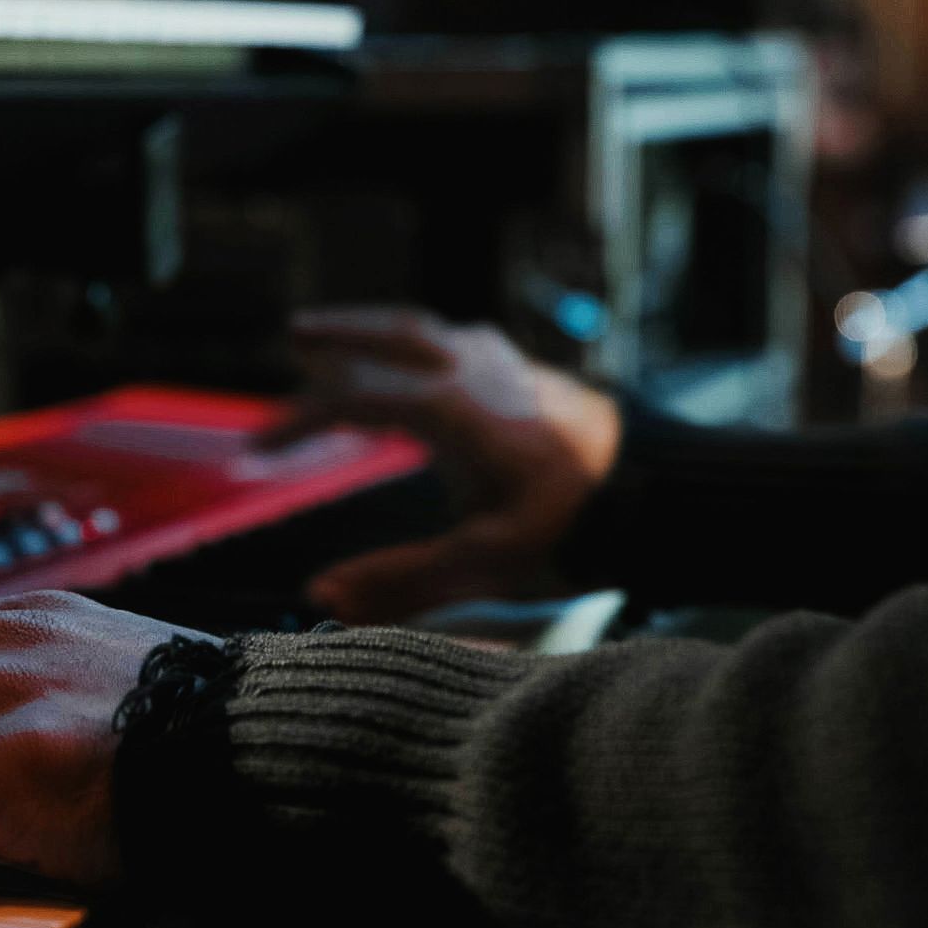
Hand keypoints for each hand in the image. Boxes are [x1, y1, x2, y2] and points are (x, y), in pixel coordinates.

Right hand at [270, 307, 621, 622]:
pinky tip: (427, 358)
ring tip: (349, 334)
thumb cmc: (578, 527)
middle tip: (296, 331)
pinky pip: (459, 342)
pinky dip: (423, 344)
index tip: (258, 449)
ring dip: (380, 329)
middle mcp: (473, 374)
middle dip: (337, 334)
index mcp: (451, 410)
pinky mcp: (531, 375)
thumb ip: (402, 579)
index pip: (352, 401)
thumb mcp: (487, 563)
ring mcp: (506, 367)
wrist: (669, 491)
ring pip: (427, 330)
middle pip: (389, 337)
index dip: (297, 422)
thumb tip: (324, 598)